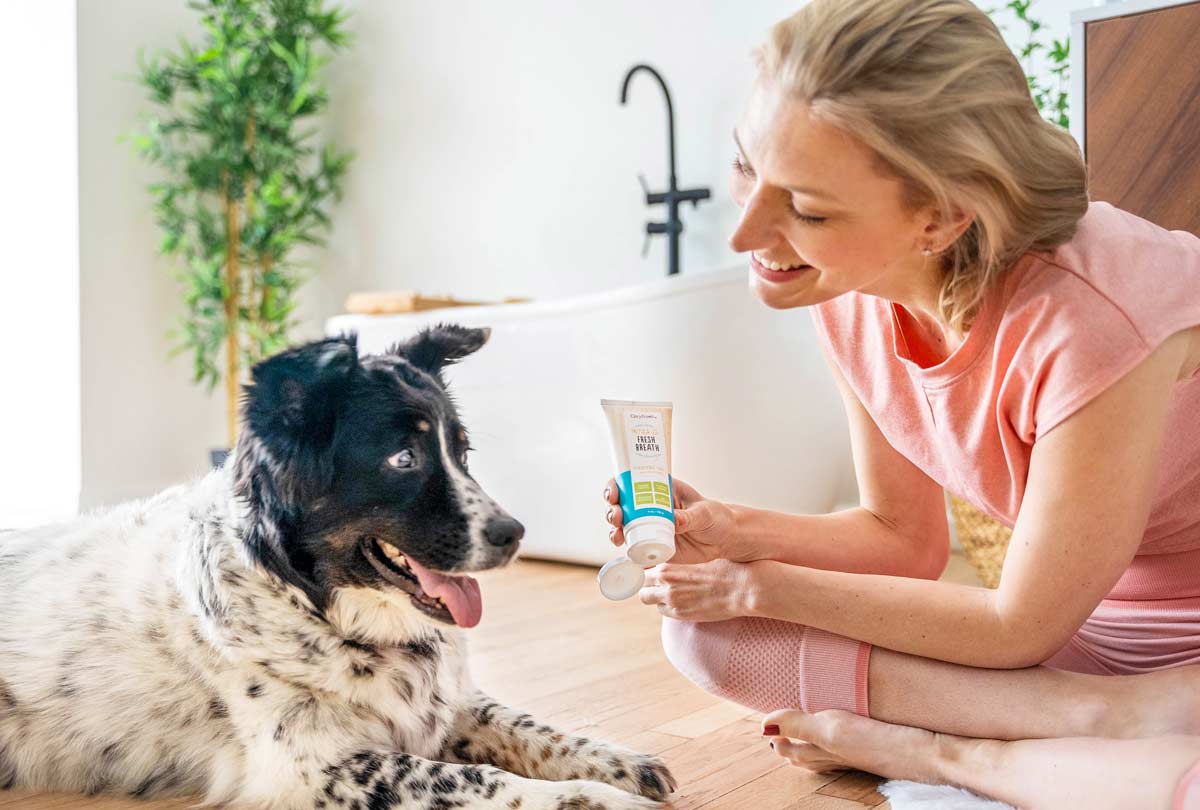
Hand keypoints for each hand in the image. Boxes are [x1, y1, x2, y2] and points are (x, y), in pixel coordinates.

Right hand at [602, 477, 747, 564]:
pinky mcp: (653, 544)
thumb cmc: (717, 517)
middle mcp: (651, 506)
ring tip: (617, 536)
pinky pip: (634, 545)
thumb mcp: (704, 513)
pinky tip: (623, 549)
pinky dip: (625, 547)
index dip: (616, 486)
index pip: (632, 483)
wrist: (724, 541)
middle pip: (622, 506)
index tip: (612, 494)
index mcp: (662, 489)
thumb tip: (674, 520)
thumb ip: (690, 517)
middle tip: (616, 517)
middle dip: (613, 510)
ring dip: (614, 530)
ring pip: (624, 526)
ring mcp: (650, 526)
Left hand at [637, 559, 761, 621]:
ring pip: (651, 603)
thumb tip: (672, 573)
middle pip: (642, 591)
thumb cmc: (724, 570)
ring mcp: (673, 603)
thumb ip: (678, 570)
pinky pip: (665, 613)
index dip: (647, 574)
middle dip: (648, 589)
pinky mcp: (682, 616)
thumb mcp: (696, 564)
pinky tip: (680, 603)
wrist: (741, 589)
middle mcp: (666, 587)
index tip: (652, 575)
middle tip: (657, 587)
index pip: (643, 573)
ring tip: (670, 595)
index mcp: (668, 569)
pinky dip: (668, 608)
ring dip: (657, 599)